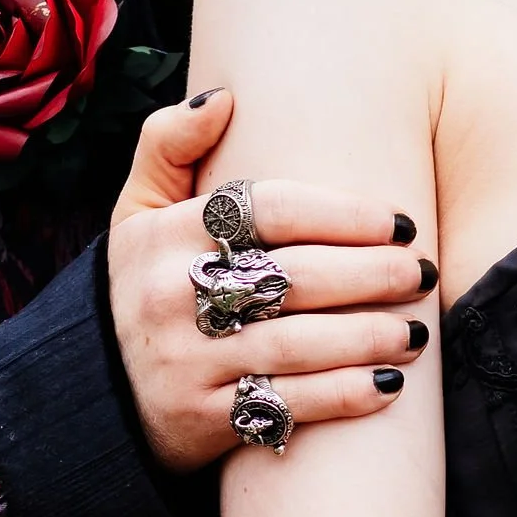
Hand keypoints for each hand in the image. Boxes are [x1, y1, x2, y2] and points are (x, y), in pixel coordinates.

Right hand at [108, 89, 433, 472]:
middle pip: (296, 275)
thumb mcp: (136, 213)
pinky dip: (344, 395)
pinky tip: (388, 386)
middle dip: (374, 274)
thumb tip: (225, 97)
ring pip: (300, 343)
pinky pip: (287, 406)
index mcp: (164, 233)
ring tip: (418, 330)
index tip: (399, 222)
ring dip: (371, 336)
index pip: (271, 209)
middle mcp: (172, 294)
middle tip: (422, 272)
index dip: (345, 213)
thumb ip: (169, 145)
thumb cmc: (142, 286)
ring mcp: (188, 360)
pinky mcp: (203, 419)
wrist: (94, 393)